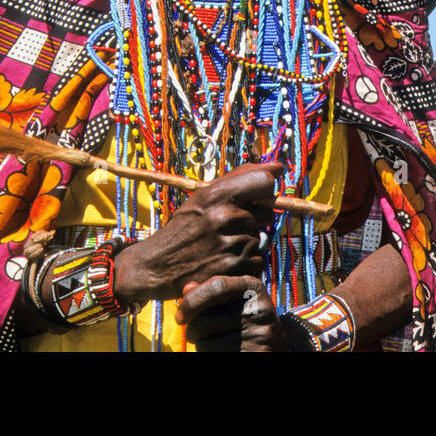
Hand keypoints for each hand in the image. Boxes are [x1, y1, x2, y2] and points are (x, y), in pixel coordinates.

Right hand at [112, 163, 280, 303]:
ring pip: (262, 238)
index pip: (265, 181)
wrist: (155, 266)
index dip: (264, 190)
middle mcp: (225, 216)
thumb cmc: (184, 227)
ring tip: (222, 246)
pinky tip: (225, 261)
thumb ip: (242, 177)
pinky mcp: (233, 269)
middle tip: (227, 228)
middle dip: (253, 219)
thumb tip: (279, 166)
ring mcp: (230, 244)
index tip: (255, 197)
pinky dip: (246, 263)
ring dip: (247, 242)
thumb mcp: (204, 196)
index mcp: (217, 194)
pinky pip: (258, 261)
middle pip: (267, 212)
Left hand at [175, 275, 287, 351]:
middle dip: (193, 330)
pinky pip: (216, 354)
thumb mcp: (232, 303)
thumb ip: (210, 295)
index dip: (192, 301)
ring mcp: (259, 332)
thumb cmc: (245, 324)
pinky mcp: (256, 351)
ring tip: (216, 343)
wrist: (274, 349)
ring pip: (206, 341)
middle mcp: (259, 307)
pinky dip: (211, 355)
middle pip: (205, 318)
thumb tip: (187, 288)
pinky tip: (224, 351)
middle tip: (196, 334)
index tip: (180, 317)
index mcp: (252, 287)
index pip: (216, 286)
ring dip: (202, 345)